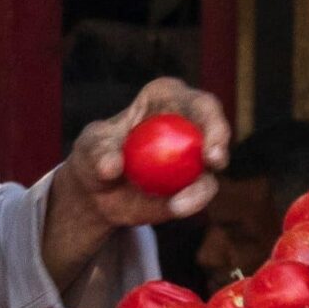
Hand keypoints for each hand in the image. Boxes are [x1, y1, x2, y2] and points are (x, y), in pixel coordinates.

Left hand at [43, 79, 233, 281]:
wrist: (98, 191)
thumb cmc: (95, 154)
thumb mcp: (89, 148)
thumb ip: (98, 153)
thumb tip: (112, 166)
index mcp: (167, 99)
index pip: (195, 101)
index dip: (208, 114)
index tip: (204, 136)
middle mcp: (189, 123)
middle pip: (215, 127)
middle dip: (220, 140)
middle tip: (213, 160)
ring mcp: (195, 155)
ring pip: (212, 167)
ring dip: (201, 185)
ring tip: (178, 204)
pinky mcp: (193, 184)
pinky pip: (200, 192)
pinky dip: (191, 201)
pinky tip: (175, 208)